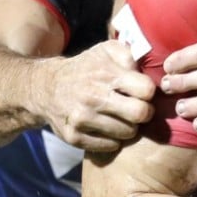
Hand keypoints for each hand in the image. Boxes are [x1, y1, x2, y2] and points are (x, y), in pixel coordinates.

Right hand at [35, 40, 155, 150]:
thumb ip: (130, 55)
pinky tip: (108, 127)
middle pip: (140, 114)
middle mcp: (93, 97)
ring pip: (127, 132)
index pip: (146, 90)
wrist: (47, 87)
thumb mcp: (106, 50)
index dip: (149, 91)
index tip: (143, 92)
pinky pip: (110, 146)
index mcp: (105, 74)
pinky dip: (113, 139)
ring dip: (130, 126)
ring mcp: (82, 119)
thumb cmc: (87, 68)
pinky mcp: (74, 137)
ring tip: (122, 117)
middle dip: (145, 112)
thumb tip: (147, 71)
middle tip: (139, 109)